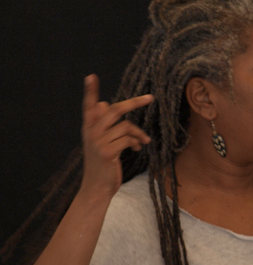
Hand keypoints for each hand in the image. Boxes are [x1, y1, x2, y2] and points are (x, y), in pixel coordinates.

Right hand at [80, 74, 152, 198]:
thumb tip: (106, 104)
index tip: (91, 76)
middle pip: (115, 110)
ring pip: (125, 126)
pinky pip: (128, 139)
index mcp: (88, 128)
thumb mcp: (100, 143)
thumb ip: (103, 125)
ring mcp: (98, 142)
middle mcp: (91, 132)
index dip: (90, 91)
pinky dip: (136, 143)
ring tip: (142, 141)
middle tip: (150, 98)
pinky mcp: (107, 152)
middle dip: (134, 102)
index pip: (88, 106)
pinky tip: (137, 149)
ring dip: (138, 133)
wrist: (97, 188)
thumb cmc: (102, 165)